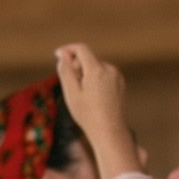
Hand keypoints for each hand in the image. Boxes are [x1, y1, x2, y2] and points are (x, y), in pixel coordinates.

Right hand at [55, 43, 140, 178]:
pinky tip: (92, 97)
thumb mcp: (71, 93)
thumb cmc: (87, 114)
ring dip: (85, 74)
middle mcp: (109, 68)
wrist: (109, 129)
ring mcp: (117, 75)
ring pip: (96, 67)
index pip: (81, 49)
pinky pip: (104, 75)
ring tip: (82, 95)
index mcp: (96, 70)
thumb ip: (66, 72)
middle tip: (69, 86)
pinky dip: (95, 80)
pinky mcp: (120, 82)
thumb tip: (62, 56)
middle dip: (76, 67)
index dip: (68, 49)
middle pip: (88, 59)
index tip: (58, 54)